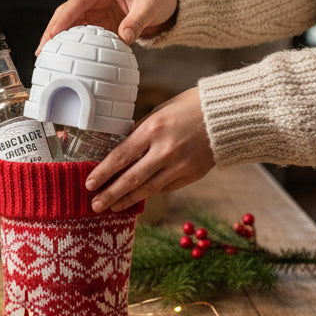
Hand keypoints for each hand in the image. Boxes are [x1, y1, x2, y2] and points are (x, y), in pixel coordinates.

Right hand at [37, 0, 177, 51]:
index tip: (52, 35)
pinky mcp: (98, 22)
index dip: (63, 19)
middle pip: (66, 13)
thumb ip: (135, 23)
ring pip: (69, 24)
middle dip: (52, 31)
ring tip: (45, 57)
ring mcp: (94, 10)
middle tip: (41, 51)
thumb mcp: (149, 8)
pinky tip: (62, 57)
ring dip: (57, 39)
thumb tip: (122, 38)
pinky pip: (80, 33)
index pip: (76, 3)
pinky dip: (70, 44)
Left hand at [84, 88, 214, 211]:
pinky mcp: (192, 175)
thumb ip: (140, 132)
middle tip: (95, 205)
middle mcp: (166, 150)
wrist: (226, 115)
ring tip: (112, 208)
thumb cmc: (189, 107)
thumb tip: (120, 152)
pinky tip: (136, 198)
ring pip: (148, 189)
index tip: (89, 184)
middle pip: (131, 178)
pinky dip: (149, 194)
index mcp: (153, 129)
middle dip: (110, 194)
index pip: (121, 156)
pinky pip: (165, 188)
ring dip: (127, 200)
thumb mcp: (159, 112)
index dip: (103, 172)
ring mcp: (180, 165)